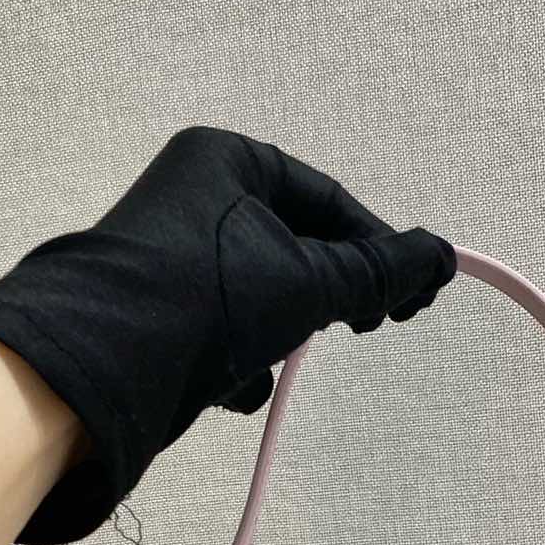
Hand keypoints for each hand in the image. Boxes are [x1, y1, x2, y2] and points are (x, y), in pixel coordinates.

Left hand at [0, 126, 457, 544]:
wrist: (103, 367)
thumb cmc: (211, 299)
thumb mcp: (309, 281)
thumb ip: (379, 272)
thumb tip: (442, 257)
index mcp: (228, 161)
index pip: (328, 200)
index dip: (378, 248)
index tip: (412, 299)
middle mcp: (196, 197)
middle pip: (298, 246)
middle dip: (331, 294)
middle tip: (370, 326)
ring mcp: (174, 257)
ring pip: (263, 294)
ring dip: (283, 333)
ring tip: (279, 354)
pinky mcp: (160, 314)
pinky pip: (223, 332)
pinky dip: (241, 361)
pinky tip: (238, 384)